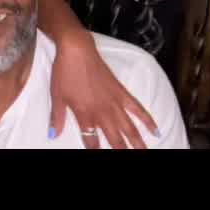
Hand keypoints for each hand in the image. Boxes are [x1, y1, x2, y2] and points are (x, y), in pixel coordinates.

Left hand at [49, 28, 158, 150]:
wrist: (77, 50)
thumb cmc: (64, 72)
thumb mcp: (56, 96)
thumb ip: (56, 117)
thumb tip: (53, 135)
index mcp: (84, 114)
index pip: (91, 140)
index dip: (95, 151)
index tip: (98, 156)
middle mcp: (102, 111)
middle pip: (114, 139)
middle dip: (121, 151)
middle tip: (130, 159)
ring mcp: (114, 102)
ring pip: (129, 128)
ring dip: (137, 143)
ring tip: (145, 153)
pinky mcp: (122, 92)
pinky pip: (138, 109)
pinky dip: (147, 120)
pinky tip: (156, 131)